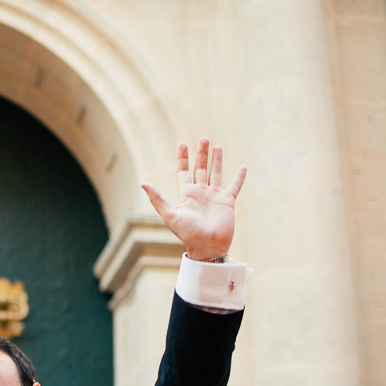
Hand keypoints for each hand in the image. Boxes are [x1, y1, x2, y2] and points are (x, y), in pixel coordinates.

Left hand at [141, 139, 245, 261]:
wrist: (207, 247)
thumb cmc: (188, 233)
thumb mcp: (170, 215)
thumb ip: (157, 198)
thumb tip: (143, 183)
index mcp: (186, 194)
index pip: (183, 171)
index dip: (182, 158)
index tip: (182, 144)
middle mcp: (200, 193)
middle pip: (200, 168)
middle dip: (201, 154)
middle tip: (203, 139)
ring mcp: (214, 196)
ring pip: (216, 173)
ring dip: (216, 160)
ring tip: (217, 146)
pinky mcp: (227, 202)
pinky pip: (235, 186)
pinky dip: (239, 177)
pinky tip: (243, 167)